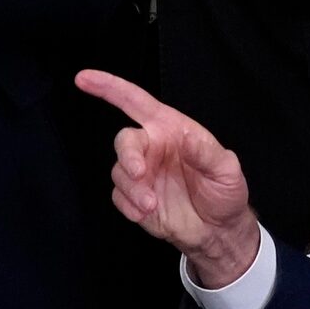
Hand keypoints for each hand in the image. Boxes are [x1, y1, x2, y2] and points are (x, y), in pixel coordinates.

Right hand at [76, 69, 262, 286]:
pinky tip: (146, 213)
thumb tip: (187, 137)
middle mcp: (152, 147)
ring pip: (119, 172)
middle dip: (127, 156)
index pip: (136, 101)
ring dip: (132, 190)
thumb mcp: (226, 169)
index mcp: (170, 128)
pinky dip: (129, 206)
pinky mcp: (134, 197)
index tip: (83, 78)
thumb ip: (206, 153)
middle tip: (140, 174)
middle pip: (124, 140)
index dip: (109, 88)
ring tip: (152, 205)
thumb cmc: (225, 192)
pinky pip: (118, 196)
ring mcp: (141, 173)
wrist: (218, 230)